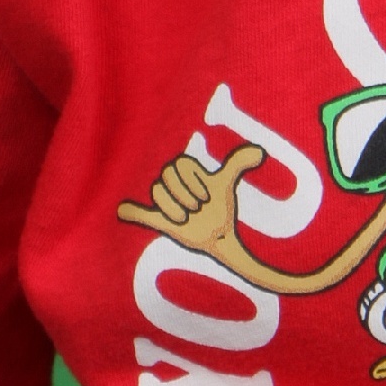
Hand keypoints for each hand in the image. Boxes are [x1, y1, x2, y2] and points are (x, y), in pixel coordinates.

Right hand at [116, 141, 263, 263]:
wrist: (216, 233)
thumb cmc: (220, 204)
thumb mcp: (227, 182)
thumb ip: (239, 163)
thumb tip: (262, 152)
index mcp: (183, 170)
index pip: (179, 165)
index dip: (193, 182)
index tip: (206, 197)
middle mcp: (171, 183)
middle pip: (166, 176)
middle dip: (185, 195)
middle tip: (197, 209)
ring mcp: (163, 201)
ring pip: (156, 193)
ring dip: (173, 208)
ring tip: (186, 219)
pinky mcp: (156, 219)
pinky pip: (138, 212)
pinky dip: (131, 211)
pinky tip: (123, 210)